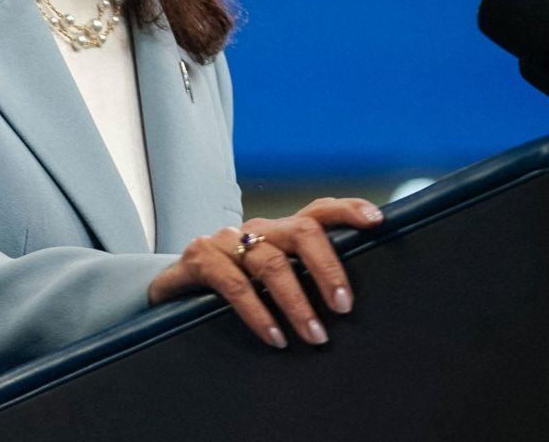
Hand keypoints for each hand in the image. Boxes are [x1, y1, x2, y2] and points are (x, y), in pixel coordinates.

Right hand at [146, 197, 384, 348]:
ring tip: (315, 335)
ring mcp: (225, 240)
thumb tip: (348, 309)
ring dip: (296, 302)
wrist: (172, 294)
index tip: (376, 221)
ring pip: (271, 262)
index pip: (318, 211)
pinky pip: (233, 284)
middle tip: (343, 307)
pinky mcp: (199, 258)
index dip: (347, 211)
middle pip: (302, 231)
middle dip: (327, 268)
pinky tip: (275, 336)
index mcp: (280, 233)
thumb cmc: (231, 291)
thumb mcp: (269, 284)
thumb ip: (300, 283)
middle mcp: (255, 230)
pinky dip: (258, 312)